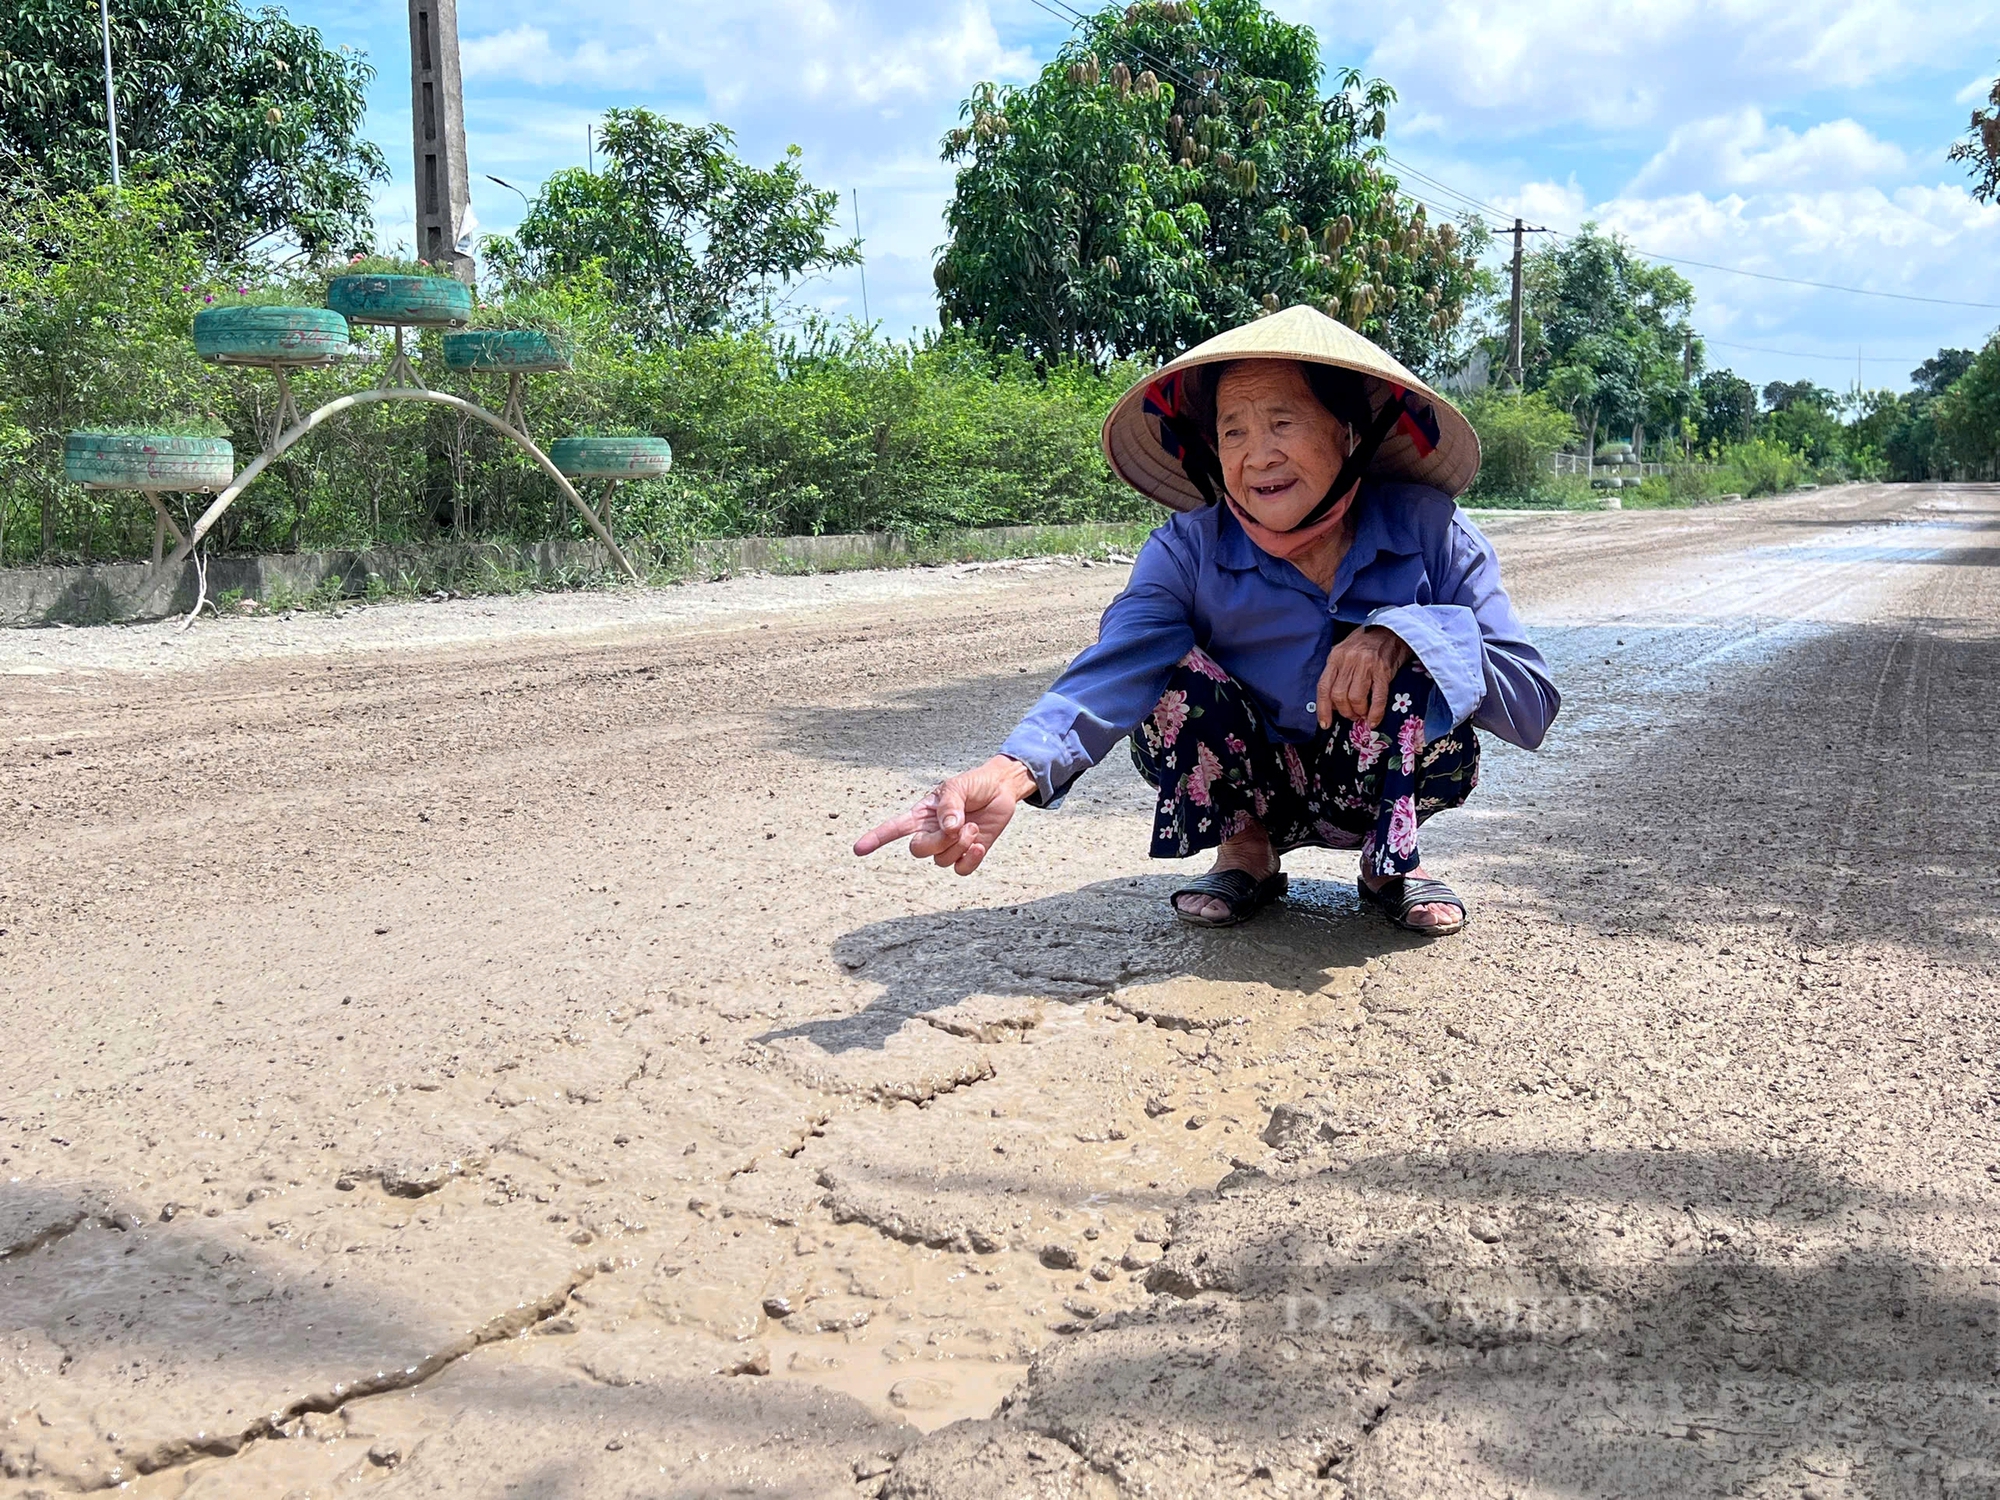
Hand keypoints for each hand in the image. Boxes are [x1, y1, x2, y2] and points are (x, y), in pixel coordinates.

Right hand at [852, 755, 1039, 875]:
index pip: (893, 828)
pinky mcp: (968, 854)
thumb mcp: (958, 786)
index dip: (876, 838)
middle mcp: (931, 832)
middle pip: (918, 850)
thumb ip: (949, 805)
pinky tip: (979, 845)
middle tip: (958, 826)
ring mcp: (949, 845)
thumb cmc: (975, 784)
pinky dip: (970, 860)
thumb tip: (947, 827)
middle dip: (938, 841)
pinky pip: (961, 870)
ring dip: (959, 845)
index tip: (858, 849)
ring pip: (941, 860)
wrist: (1001, 789)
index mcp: (922, 814)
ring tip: (972, 826)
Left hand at [1318, 625, 1412, 729]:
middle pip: (1338, 695)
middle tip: (1352, 715)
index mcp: (1336, 656)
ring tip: (1362, 714)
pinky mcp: (1383, 671)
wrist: (1393, 628)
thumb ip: (1337, 672)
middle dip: (1344, 711)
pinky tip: (1373, 720)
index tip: (1325, 723)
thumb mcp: (1345, 652)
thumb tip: (1333, 700)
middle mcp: (1348, 660)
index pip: (1323, 687)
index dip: (1323, 709)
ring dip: (1358, 712)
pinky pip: (1377, 698)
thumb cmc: (1367, 642)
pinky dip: (1375, 713)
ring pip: (1355, 698)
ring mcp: (1366, 665)